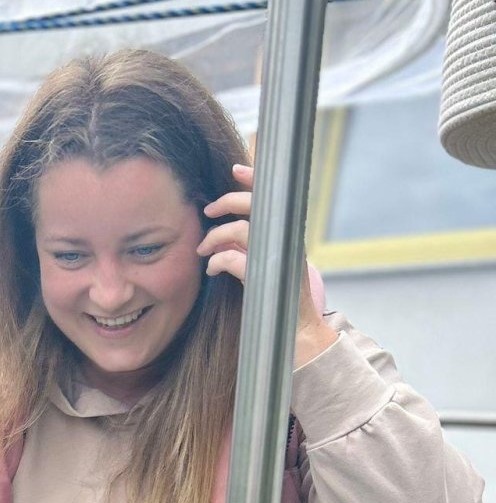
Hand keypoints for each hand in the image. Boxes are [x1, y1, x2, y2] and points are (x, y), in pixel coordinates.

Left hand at [198, 163, 336, 365]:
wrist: (298, 334)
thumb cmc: (278, 302)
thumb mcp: (264, 268)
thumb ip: (250, 249)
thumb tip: (225, 238)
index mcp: (286, 235)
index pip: (273, 198)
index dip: (255, 179)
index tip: (235, 169)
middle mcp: (284, 241)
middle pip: (255, 207)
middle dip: (227, 202)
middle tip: (208, 211)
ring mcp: (276, 258)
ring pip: (240, 231)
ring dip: (216, 237)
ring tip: (203, 250)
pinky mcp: (264, 278)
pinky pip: (233, 260)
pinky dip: (218, 262)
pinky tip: (212, 269)